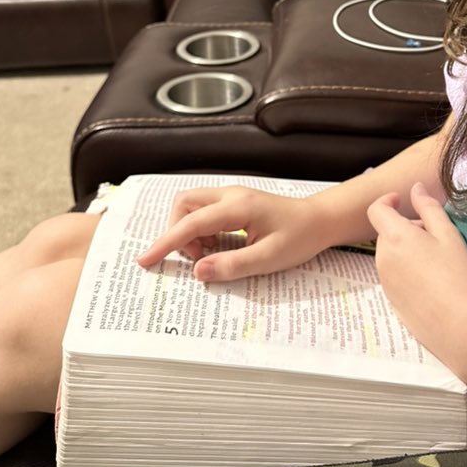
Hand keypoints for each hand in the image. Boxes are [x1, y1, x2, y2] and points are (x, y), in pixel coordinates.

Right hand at [137, 186, 328, 282]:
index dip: (165, 243)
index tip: (145, 260)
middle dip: (177, 232)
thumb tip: (198, 272)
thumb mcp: (269, 259)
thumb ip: (232, 265)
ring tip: (209, 255)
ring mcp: (232, 196)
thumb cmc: (300, 237)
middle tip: (196, 259)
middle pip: (184, 204)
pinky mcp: (235, 203)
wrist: (320, 220)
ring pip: (192, 206)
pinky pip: (205, 211)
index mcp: (237, 207)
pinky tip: (218, 248)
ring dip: (190, 231)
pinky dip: (201, 230)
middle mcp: (230, 195)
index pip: (190, 224)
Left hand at [367, 182, 466, 380]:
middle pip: (387, 234)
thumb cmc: (459, 275)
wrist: (461, 327)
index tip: (403, 201)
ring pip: (391, 256)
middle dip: (406, 229)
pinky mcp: (391, 302)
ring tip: (438, 263)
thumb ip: (429, 207)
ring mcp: (385, 283)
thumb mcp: (448, 234)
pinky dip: (408, 272)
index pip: (376, 210)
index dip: (387, 201)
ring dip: (407, 251)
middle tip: (437, 239)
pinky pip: (395, 277)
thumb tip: (415, 188)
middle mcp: (382, 259)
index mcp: (394, 238)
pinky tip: (433, 284)